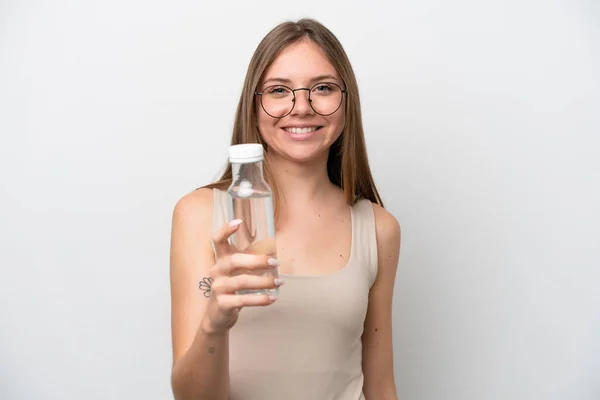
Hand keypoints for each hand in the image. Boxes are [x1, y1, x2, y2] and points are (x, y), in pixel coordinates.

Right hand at [201, 219, 281, 333]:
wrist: (218, 315)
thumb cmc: (233, 289)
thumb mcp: (238, 272)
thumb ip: (251, 262)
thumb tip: (275, 254)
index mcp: (221, 259)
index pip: (217, 240)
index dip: (225, 230)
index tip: (238, 222)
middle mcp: (216, 270)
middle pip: (235, 260)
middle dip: (257, 261)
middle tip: (275, 263)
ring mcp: (218, 287)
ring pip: (242, 281)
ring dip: (263, 281)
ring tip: (278, 282)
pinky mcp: (222, 303)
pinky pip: (243, 300)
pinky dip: (260, 299)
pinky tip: (272, 298)